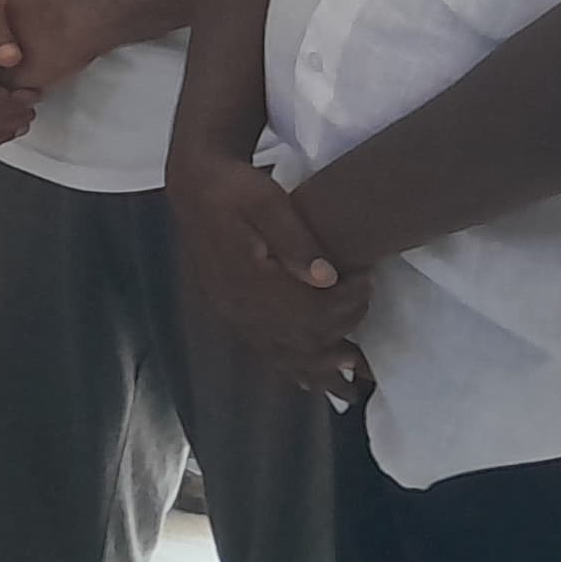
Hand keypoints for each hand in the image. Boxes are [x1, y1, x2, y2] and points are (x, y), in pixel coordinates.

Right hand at [169, 152, 369, 397]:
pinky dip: (294, 366)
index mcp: (246, 279)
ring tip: (354, 367)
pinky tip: (314, 375)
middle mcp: (237, 306)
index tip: (367, 279)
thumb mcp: (266, 200)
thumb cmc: (233, 188)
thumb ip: (296, 238)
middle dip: (341, 328)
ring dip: (319, 364)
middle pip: (298, 338)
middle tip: (366, 302)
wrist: (194, 186)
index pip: (307, 310)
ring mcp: (232, 314)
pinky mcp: (232, 313)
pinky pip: (265, 351)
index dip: (345, 303)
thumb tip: (328, 278)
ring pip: (281, 355)